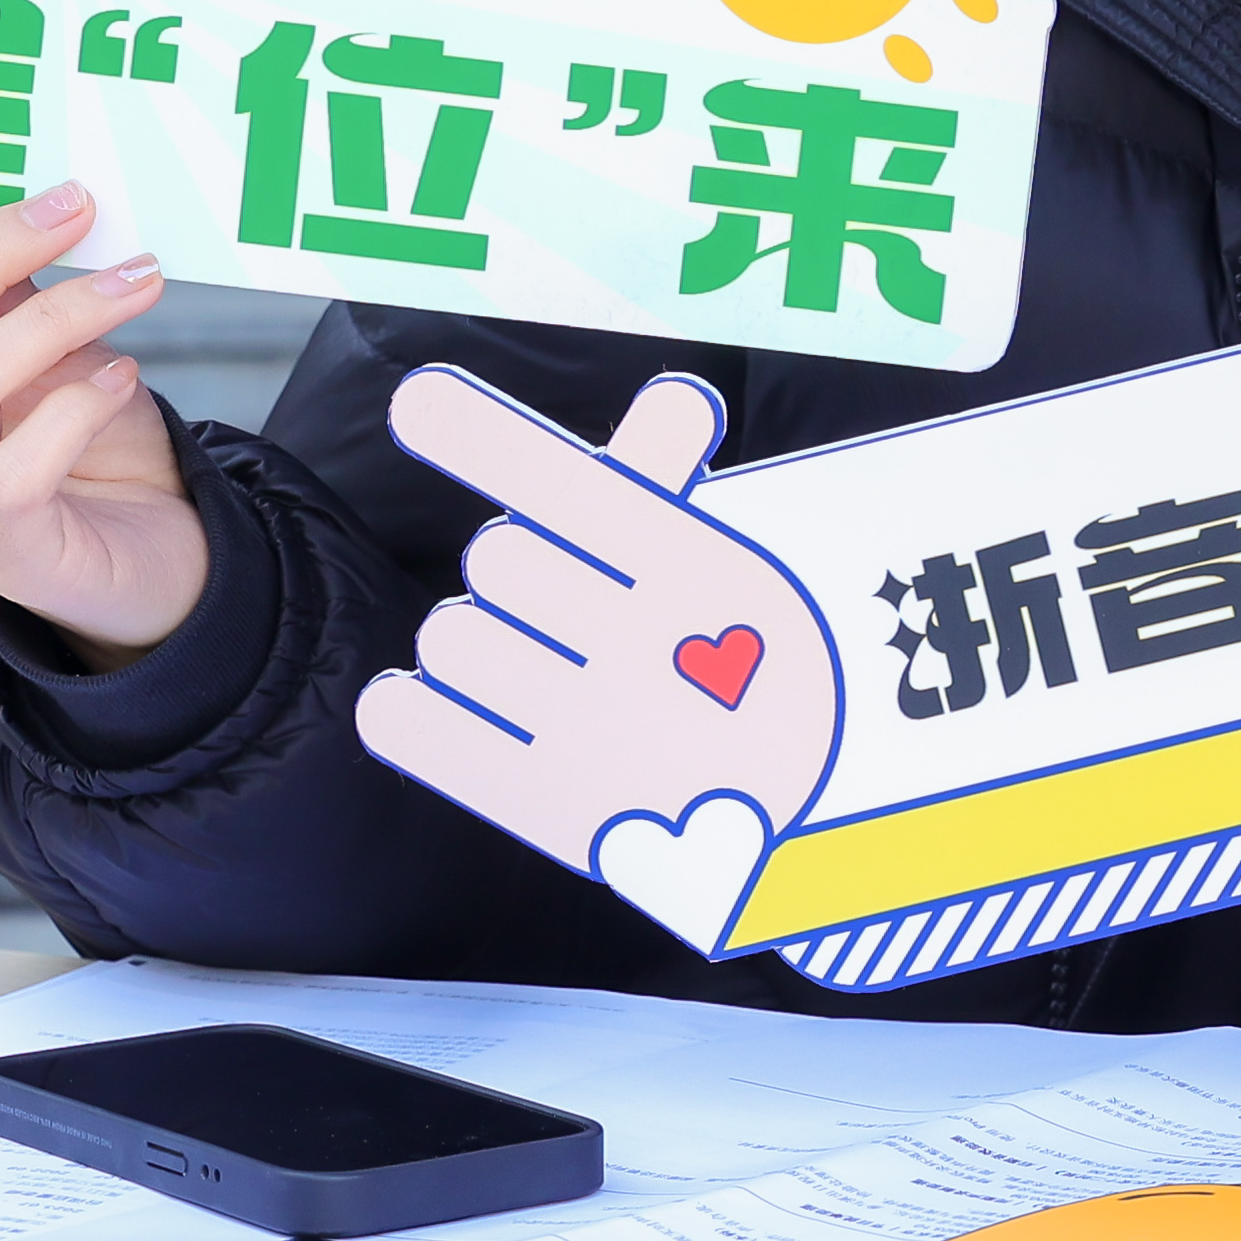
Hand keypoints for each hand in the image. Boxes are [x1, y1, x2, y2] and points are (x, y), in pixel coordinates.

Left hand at [356, 366, 838, 952]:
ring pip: (450, 638)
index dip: (480, 433)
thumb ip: (686, 484)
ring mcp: (592, 729)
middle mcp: (642, 644)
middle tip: (576, 614)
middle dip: (524, 575)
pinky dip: (410, 711)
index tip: (416, 400)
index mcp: (704, 572)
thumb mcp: (749, 575)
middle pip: (497, 558)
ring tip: (539, 672)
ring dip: (477, 644)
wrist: (830, 844)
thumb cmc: (783, 688)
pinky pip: (413, 727)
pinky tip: (443, 709)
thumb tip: (672, 396)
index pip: (564, 483)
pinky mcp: (546, 807)